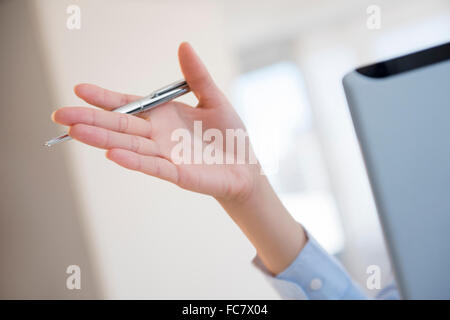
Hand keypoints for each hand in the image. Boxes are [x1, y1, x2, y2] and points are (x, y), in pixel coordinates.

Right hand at [52, 42, 305, 274]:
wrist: (244, 165)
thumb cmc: (228, 134)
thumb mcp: (213, 98)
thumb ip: (197, 75)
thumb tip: (184, 45)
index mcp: (163, 116)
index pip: (129, 105)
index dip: (105, 98)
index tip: (79, 89)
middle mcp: (158, 136)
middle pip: (120, 126)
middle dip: (91, 120)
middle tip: (60, 114)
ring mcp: (166, 155)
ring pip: (130, 146)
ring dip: (103, 140)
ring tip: (76, 133)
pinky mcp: (178, 174)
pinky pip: (153, 167)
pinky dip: (134, 161)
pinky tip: (112, 154)